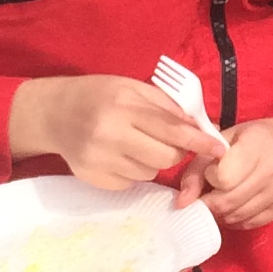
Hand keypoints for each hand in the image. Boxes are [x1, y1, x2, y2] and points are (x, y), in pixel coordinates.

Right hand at [8, 73, 224, 193]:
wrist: (54, 113)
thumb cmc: (101, 95)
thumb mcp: (133, 88)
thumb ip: (167, 106)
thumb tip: (202, 128)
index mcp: (124, 106)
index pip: (172, 129)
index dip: (199, 141)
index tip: (219, 149)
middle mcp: (111, 134)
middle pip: (165, 158)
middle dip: (175, 152)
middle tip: (165, 140)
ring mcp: (99, 159)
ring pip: (150, 173)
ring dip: (152, 161)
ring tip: (134, 143)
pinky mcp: (92, 177)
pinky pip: (130, 183)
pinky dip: (133, 172)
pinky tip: (119, 155)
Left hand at [196, 117, 272, 230]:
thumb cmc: (254, 138)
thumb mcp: (223, 140)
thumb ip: (198, 169)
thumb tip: (182, 203)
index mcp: (256, 145)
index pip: (223, 178)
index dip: (210, 179)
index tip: (212, 172)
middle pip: (228, 202)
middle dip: (211, 202)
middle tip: (208, 194)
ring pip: (237, 216)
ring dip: (223, 212)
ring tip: (223, 197)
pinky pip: (251, 223)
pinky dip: (237, 219)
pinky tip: (237, 205)